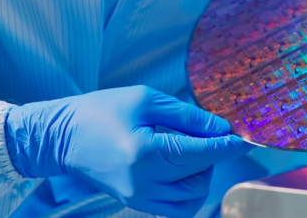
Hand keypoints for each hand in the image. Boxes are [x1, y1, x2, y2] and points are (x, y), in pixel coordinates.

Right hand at [4, 85, 251, 217]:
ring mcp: (139, 197)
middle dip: (211, 156)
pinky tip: (181, 171)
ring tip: (189, 152)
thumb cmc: (100, 111)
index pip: (200, 153)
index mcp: (145, 153)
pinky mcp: (136, 203)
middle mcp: (143, 182)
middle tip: (203, 135)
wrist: (61, 137)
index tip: (244, 138)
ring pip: (191, 198)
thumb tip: (221, 129)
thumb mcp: (146, 100)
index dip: (226, 146)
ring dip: (201, 176)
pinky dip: (187, 193)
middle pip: (199, 177)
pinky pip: (175, 208)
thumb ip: (188, 116)